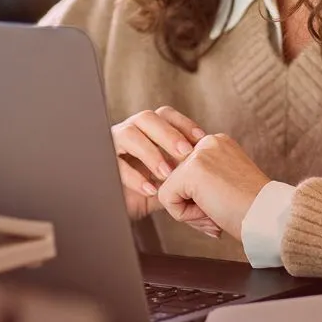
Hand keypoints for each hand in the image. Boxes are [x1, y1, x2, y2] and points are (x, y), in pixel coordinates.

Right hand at [110, 107, 215, 234]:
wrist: (124, 207)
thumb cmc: (152, 188)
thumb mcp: (174, 179)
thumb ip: (190, 171)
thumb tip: (218, 166)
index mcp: (148, 129)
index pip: (165, 114)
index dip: (183, 123)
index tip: (201, 138)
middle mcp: (131, 130)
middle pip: (147, 118)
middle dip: (168, 134)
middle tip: (186, 154)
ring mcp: (114, 145)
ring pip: (129, 134)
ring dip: (151, 152)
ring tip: (167, 174)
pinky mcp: (103, 164)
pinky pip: (115, 163)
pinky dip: (134, 176)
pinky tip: (151, 189)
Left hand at [157, 133, 270, 241]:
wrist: (270, 217)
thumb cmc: (252, 211)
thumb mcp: (226, 185)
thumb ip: (202, 181)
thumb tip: (165, 191)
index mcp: (218, 144)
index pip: (186, 171)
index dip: (198, 196)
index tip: (225, 206)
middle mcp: (208, 141)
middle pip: (176, 179)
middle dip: (191, 203)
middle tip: (219, 214)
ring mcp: (199, 153)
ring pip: (170, 188)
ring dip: (190, 210)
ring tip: (218, 213)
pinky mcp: (191, 170)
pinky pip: (166, 198)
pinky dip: (185, 215)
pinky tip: (211, 214)